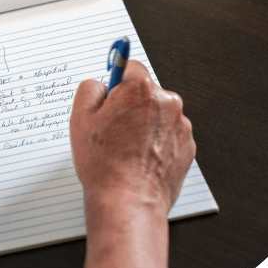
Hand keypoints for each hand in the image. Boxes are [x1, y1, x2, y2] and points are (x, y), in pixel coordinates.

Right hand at [69, 60, 195, 212]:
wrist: (129, 200)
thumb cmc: (105, 163)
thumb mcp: (80, 117)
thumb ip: (89, 88)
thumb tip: (100, 85)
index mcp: (141, 89)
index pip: (131, 66)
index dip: (116, 81)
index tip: (113, 89)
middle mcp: (167, 103)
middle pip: (145, 93)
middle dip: (130, 106)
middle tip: (112, 129)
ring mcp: (181, 126)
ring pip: (157, 116)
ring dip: (144, 125)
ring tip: (125, 149)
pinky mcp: (188, 147)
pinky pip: (168, 136)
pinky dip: (155, 144)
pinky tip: (139, 159)